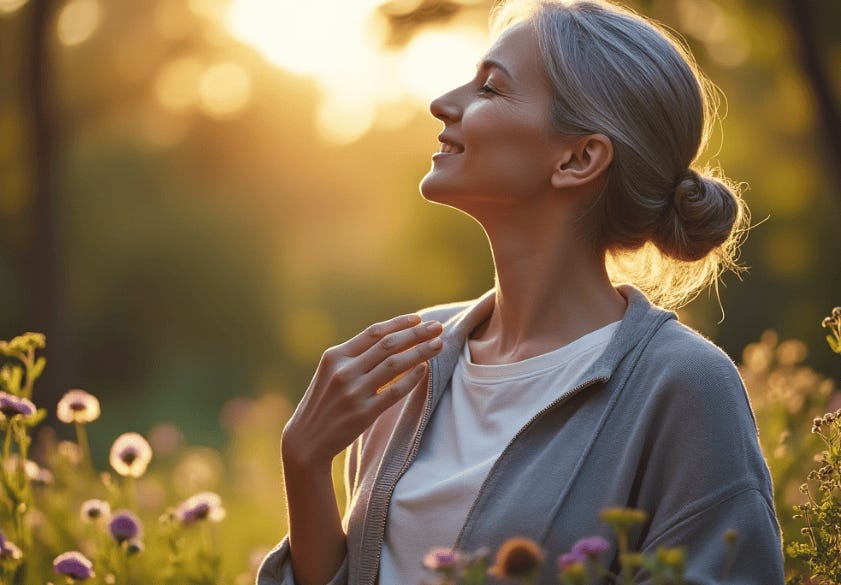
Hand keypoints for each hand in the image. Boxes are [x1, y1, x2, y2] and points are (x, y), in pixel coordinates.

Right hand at [282, 313, 443, 468]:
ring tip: (438, 345)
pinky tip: (425, 369)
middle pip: (388, 345)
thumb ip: (354, 357)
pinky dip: (411, 378)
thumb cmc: (324, 402)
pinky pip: (393, 392)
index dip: (398, 323)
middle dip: (416, 334)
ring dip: (420, 352)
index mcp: (335, 356)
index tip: (418, 318)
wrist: (306, 441)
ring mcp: (353, 392)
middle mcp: (343, 371)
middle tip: (438, 327)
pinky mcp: (363, 414)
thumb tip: (390, 338)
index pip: (373, 332)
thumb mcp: (330, 373)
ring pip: (394, 365)